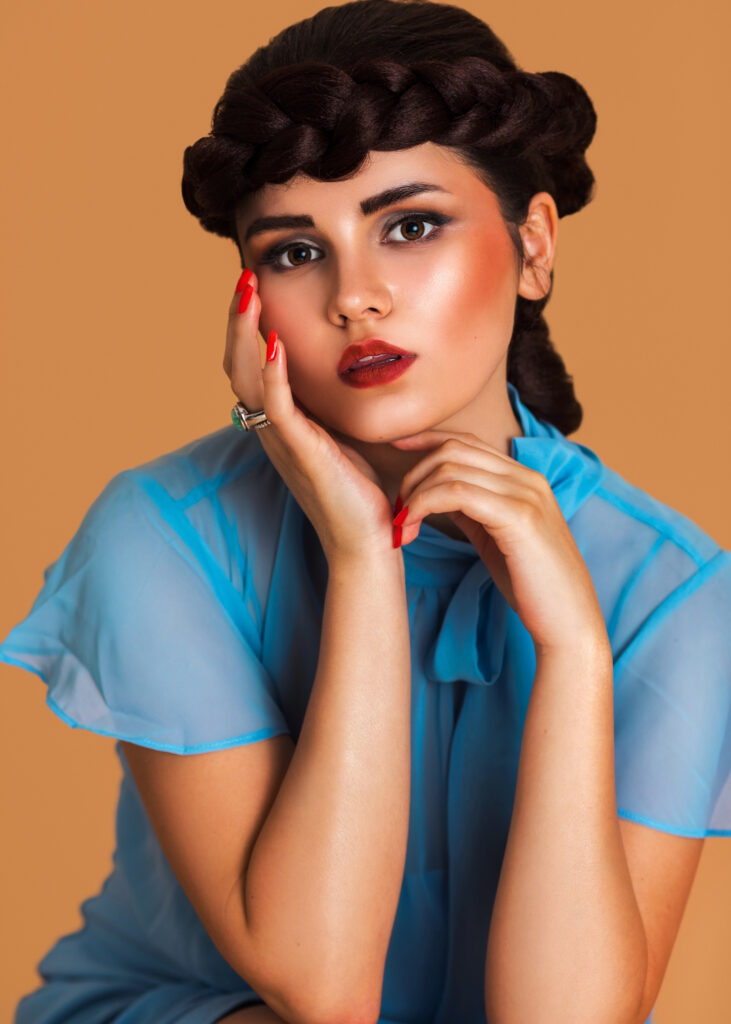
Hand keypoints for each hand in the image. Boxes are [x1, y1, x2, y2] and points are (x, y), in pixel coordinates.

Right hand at [223, 271, 396, 563]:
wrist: (368, 538)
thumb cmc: (361, 489)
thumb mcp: (343, 432)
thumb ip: (331, 402)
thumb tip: (346, 364)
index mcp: (279, 422)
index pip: (249, 364)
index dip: (247, 324)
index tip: (255, 286)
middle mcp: (270, 428)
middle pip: (237, 364)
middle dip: (238, 318)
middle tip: (244, 276)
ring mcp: (280, 440)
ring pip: (247, 378)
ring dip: (245, 332)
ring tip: (249, 293)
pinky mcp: (299, 451)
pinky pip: (276, 407)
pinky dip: (272, 373)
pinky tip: (274, 342)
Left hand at [391, 429, 609, 653]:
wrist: (569, 621)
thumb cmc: (531, 586)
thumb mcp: (495, 539)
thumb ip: (472, 511)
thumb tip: (437, 495)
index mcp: (523, 479)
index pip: (467, 442)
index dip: (426, 441)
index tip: (395, 449)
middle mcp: (527, 478)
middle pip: (454, 448)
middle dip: (414, 474)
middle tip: (397, 511)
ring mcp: (525, 494)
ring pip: (451, 466)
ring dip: (415, 493)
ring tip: (401, 525)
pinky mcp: (519, 516)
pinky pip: (457, 493)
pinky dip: (425, 504)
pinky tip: (412, 527)